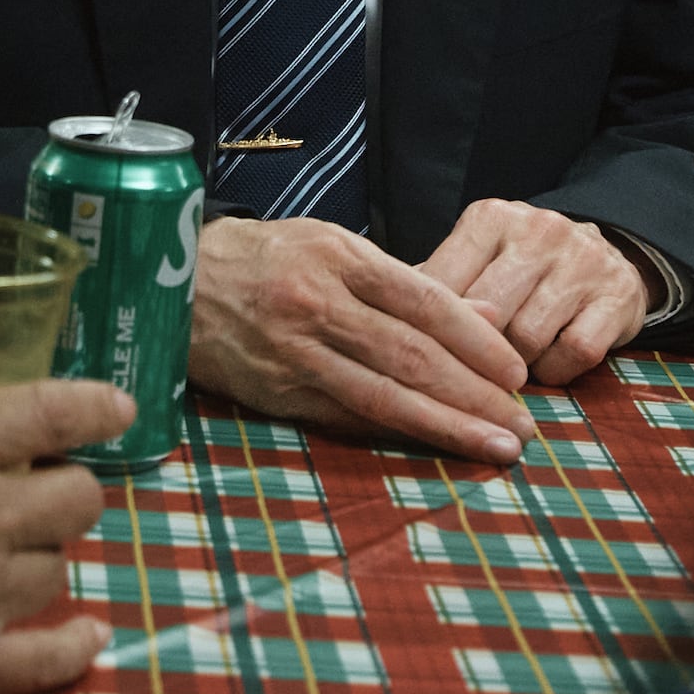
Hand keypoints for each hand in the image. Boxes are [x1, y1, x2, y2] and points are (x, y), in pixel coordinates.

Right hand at [0, 379, 130, 693]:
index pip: (41, 412)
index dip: (89, 408)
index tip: (116, 410)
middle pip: (75, 498)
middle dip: (68, 498)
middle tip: (45, 506)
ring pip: (57, 571)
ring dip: (43, 567)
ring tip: (21, 570)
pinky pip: (50, 654)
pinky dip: (73, 647)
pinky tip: (87, 639)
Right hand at [189, 215, 537, 463]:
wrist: (170, 280)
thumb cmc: (265, 258)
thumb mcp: (333, 246)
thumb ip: (407, 283)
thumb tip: (486, 315)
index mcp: (339, 257)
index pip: (426, 302)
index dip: (478, 342)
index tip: (516, 373)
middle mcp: (318, 304)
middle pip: (413, 357)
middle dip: (476, 395)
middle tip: (523, 426)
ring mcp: (294, 353)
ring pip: (384, 397)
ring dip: (447, 426)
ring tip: (494, 447)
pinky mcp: (275, 392)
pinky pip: (345, 418)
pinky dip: (394, 435)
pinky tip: (431, 448)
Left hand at [419, 200, 649, 385]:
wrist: (608, 258)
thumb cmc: (523, 269)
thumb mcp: (478, 260)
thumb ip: (437, 285)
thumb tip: (388, 319)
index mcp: (491, 218)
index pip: (442, 283)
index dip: (430, 330)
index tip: (426, 353)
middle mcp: (539, 230)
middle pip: (486, 315)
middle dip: (476, 352)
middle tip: (473, 367)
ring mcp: (582, 261)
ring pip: (527, 338)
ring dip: (517, 364)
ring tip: (515, 360)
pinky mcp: (617, 296)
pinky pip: (574, 353)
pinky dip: (556, 371)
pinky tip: (550, 362)